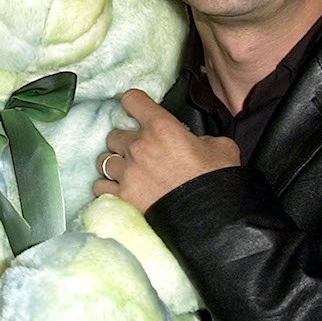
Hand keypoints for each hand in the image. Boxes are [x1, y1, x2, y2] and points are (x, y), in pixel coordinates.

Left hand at [93, 88, 239, 211]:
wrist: (210, 220)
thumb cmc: (216, 183)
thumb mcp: (221, 148)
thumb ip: (202, 138)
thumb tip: (197, 142)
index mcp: (162, 128)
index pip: (132, 100)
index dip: (134, 103)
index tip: (135, 109)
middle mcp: (139, 146)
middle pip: (114, 134)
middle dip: (124, 142)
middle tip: (138, 151)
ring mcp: (128, 172)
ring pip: (103, 160)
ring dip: (113, 164)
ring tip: (126, 172)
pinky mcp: (122, 196)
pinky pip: (100, 186)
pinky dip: (107, 187)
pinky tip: (118, 190)